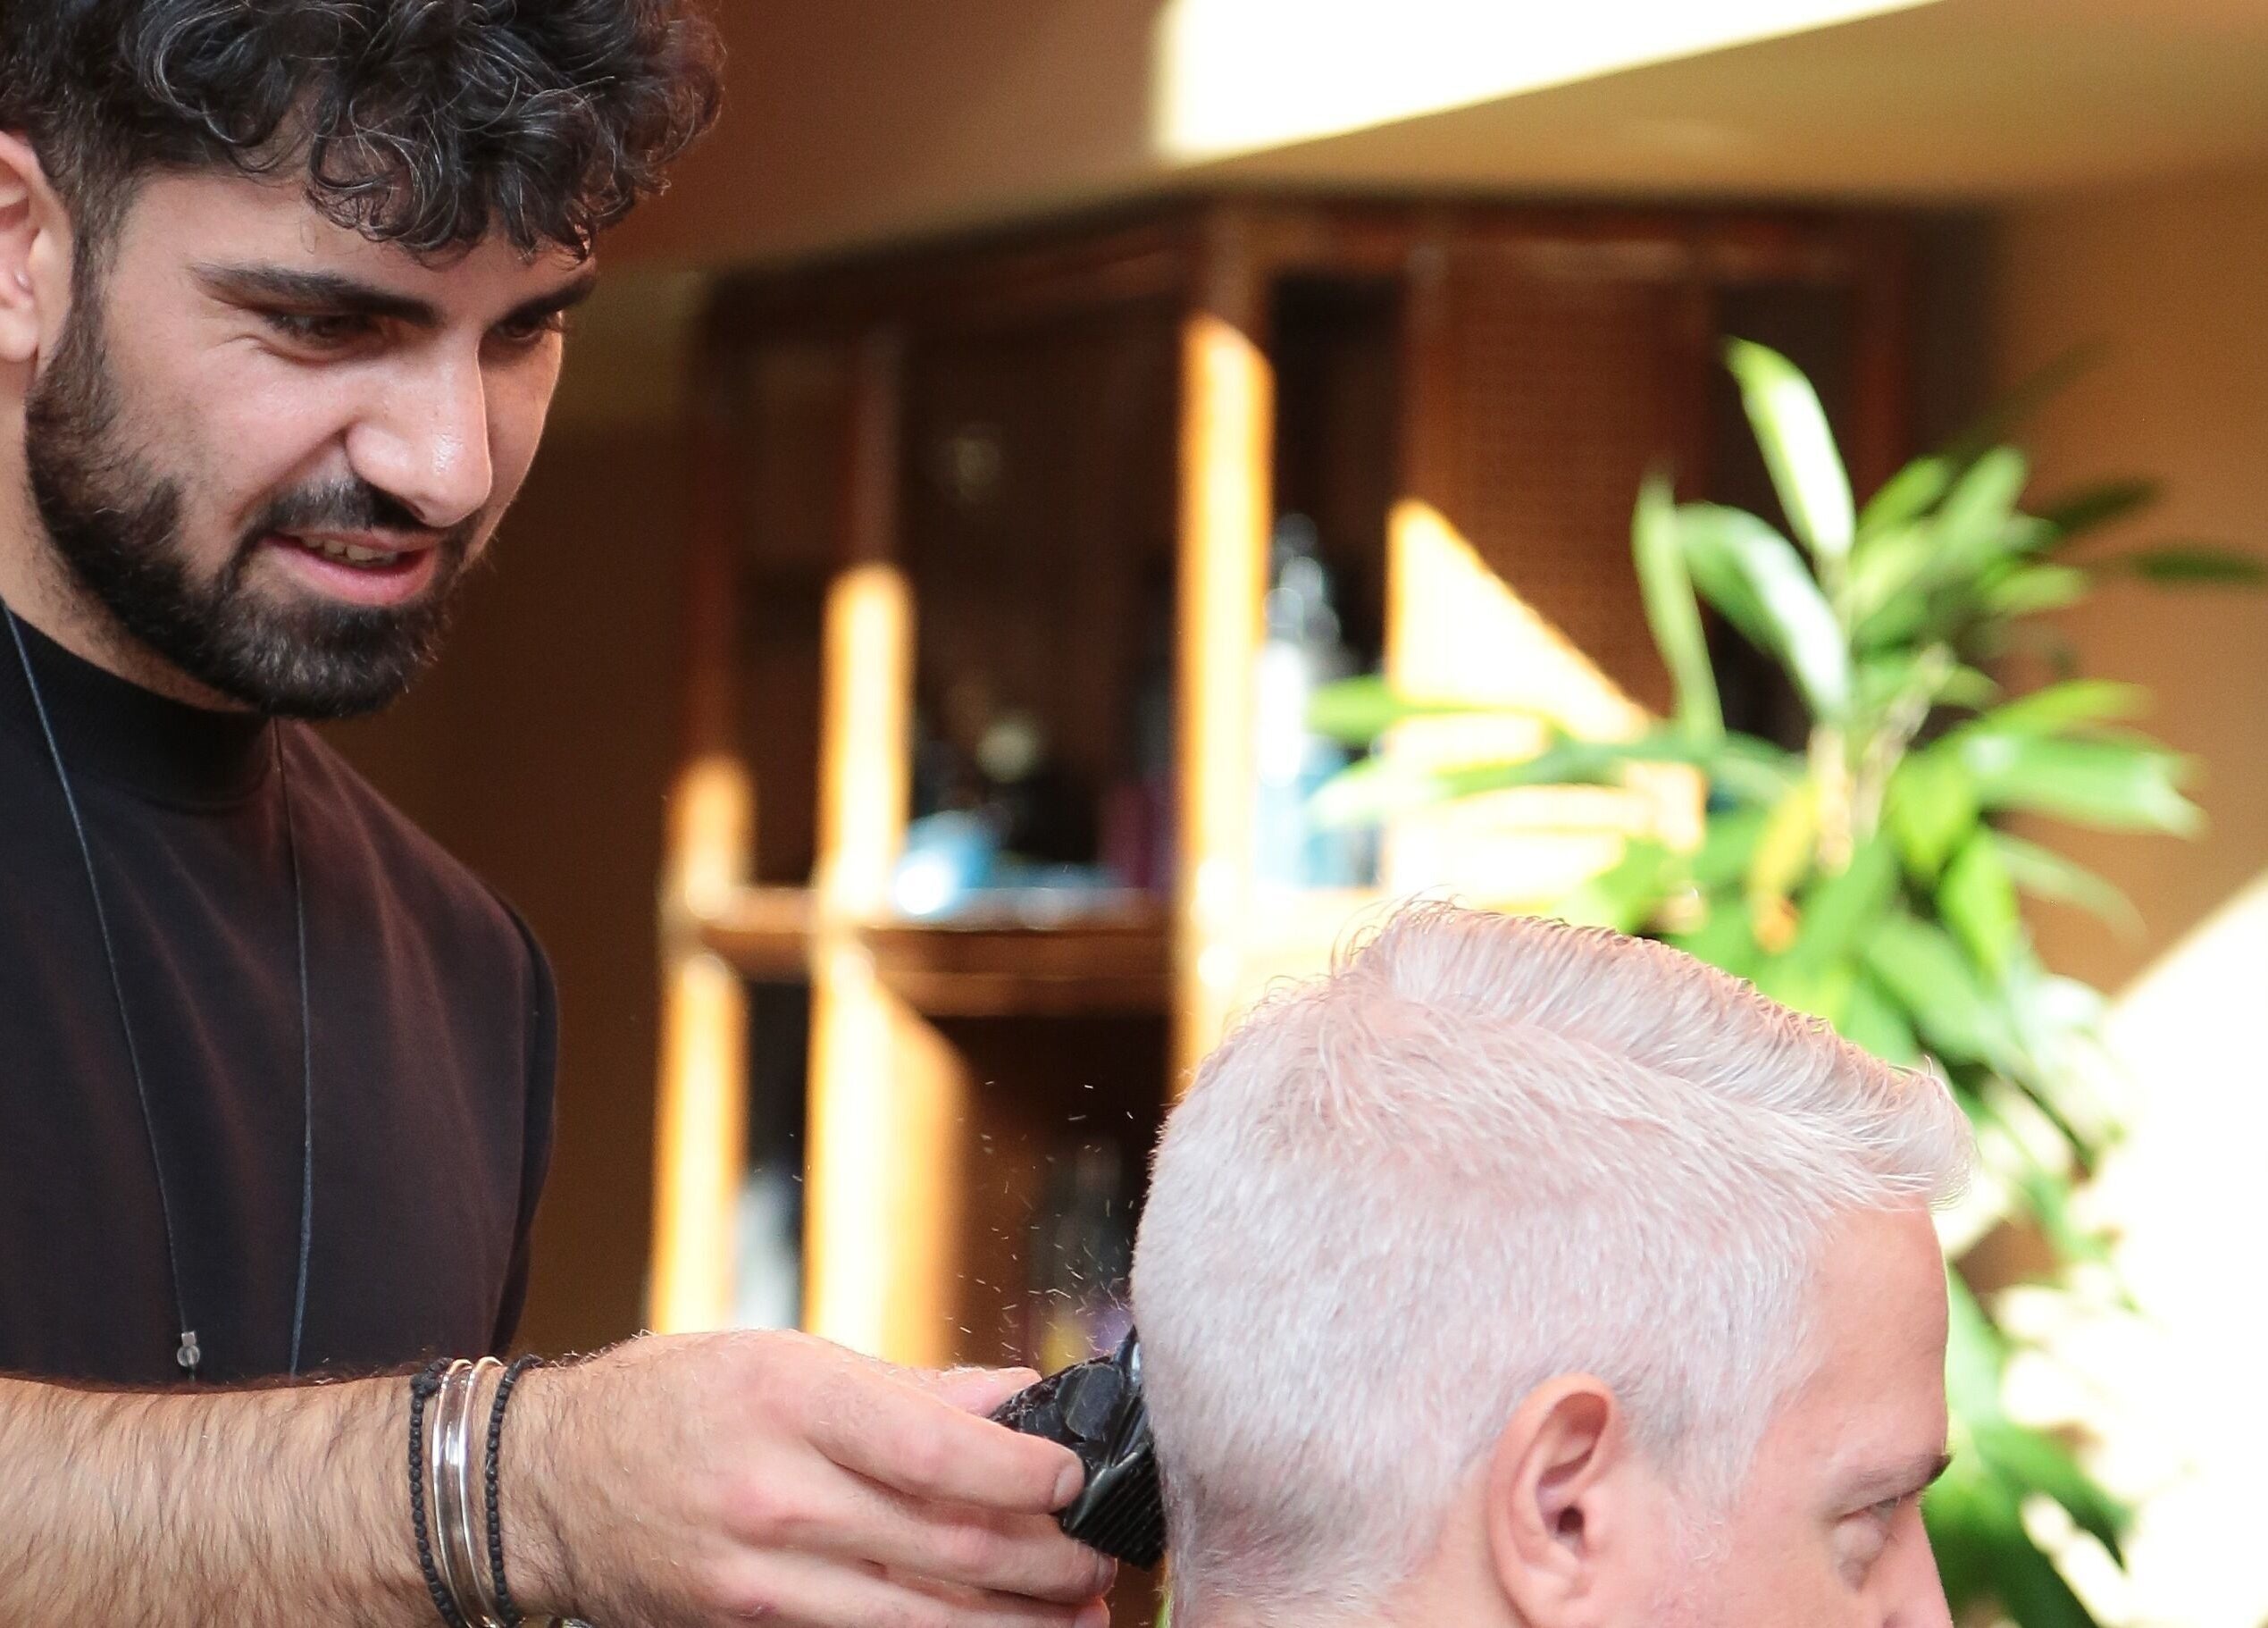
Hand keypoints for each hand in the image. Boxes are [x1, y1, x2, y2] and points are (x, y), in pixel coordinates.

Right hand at [506, 1329, 1116, 1627]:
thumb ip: (913, 1389)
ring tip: (1075, 1617)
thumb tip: (1020, 1400)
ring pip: (913, 1617)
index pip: (936, 1450)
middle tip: (1101, 1565)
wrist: (544, 1485)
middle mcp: (776, 1493)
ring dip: (1008, 1624)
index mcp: (793, 1398)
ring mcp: (756, 1578)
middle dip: (1042, 1564)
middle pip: (941, 1545)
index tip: (1078, 1478)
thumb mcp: (788, 1360)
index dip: (1026, 1476)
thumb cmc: (674, 1401)